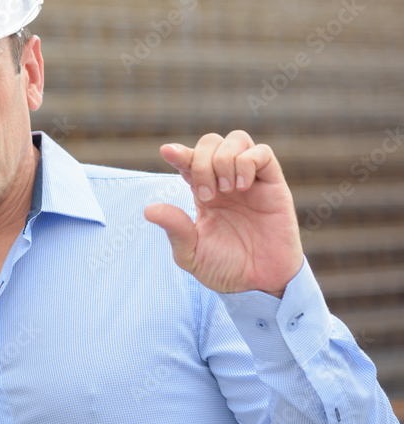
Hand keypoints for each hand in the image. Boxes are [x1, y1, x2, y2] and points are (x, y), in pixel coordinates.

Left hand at [144, 131, 302, 297]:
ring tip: (226, 190)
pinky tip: (242, 187)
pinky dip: (247, 161)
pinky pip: (263, 153)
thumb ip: (175, 230)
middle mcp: (225, 181)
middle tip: (206, 196)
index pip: (189, 160)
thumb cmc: (224, 268)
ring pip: (237, 139)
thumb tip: (149, 210)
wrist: (258, 284)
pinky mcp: (274, 185)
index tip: (168, 152)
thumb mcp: (190, 253)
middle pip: (211, 142)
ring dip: (224, 160)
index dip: (178, 152)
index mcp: (203, 192)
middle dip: (203, 161)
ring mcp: (250, 180)